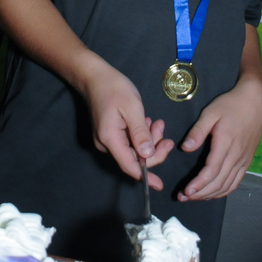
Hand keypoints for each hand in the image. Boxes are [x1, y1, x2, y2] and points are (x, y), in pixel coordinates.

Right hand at [81, 58, 173, 187]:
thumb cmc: (114, 88)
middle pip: (134, 158)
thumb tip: (148, 155)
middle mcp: (106, 144)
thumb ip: (140, 133)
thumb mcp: (132, 108)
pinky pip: (129, 142)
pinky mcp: (110, 134)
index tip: (159, 185)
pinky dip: (142, 135)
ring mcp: (106, 139)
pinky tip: (147, 122)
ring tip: (158, 123)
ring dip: (149, 140)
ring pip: (134, 149)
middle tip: (166, 135)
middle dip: (153, 150)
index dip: (145, 176)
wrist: (94, 76)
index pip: (129, 165)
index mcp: (110, 139)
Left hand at [178, 71, 261, 200]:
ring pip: (228, 185)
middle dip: (201, 193)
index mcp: (226, 143)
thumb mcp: (210, 112)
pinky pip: (237, 181)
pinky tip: (213, 193)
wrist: (255, 101)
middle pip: (219, 182)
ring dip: (211, 195)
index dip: (199, 184)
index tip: (186, 191)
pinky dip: (224, 190)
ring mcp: (244, 159)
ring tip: (195, 197)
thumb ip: (198, 131)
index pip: (212, 171)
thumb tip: (185, 148)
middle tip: (184, 197)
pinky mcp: (247, 160)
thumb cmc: (230, 104)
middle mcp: (237, 155)